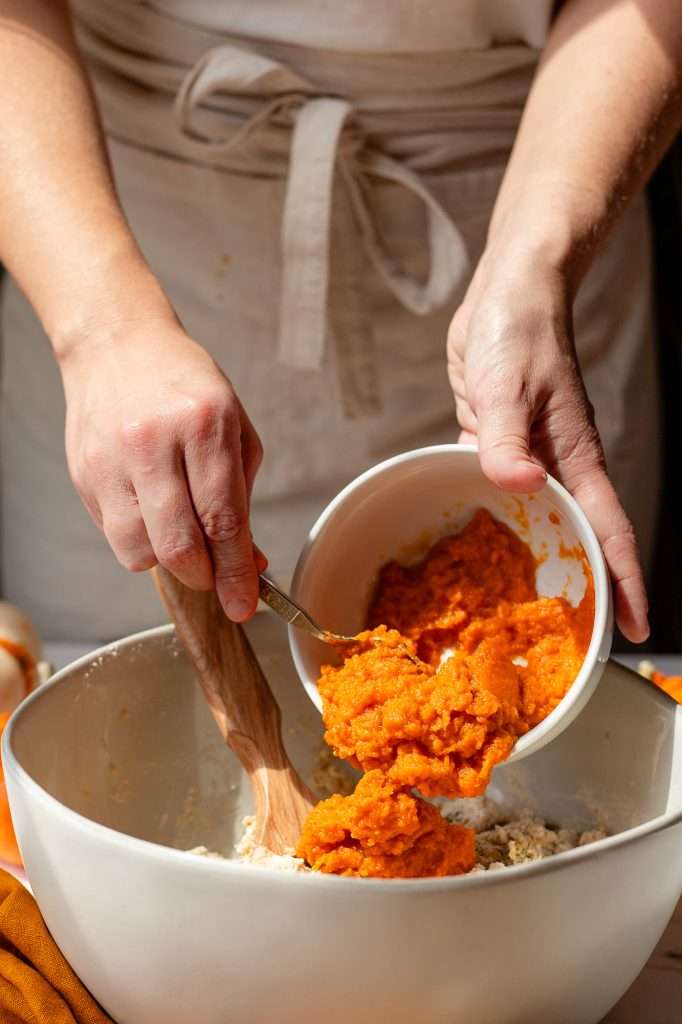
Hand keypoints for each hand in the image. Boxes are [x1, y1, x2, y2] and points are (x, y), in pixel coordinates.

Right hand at [60, 314, 263, 621]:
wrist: (119, 344)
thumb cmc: (186, 387)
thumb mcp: (234, 429)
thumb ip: (243, 498)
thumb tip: (249, 562)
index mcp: (205, 424)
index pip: (223, 520)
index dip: (235, 573)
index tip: (244, 605)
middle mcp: (155, 441)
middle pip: (179, 545)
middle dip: (204, 577)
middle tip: (214, 576)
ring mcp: (113, 459)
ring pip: (140, 551)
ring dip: (168, 561)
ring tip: (181, 534)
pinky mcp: (85, 473)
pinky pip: (114, 536)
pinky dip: (140, 543)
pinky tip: (152, 516)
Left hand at [447, 244, 648, 642]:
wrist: (507, 293)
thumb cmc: (517, 330)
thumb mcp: (505, 383)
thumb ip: (504, 436)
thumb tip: (518, 484)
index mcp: (573, 457)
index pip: (607, 530)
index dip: (625, 581)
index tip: (636, 628)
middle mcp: (556, 465)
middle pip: (577, 538)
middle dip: (587, 589)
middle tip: (581, 641)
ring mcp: (528, 457)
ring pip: (538, 521)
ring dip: (540, 562)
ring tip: (532, 612)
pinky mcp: (497, 443)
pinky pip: (500, 495)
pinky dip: (496, 524)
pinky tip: (479, 549)